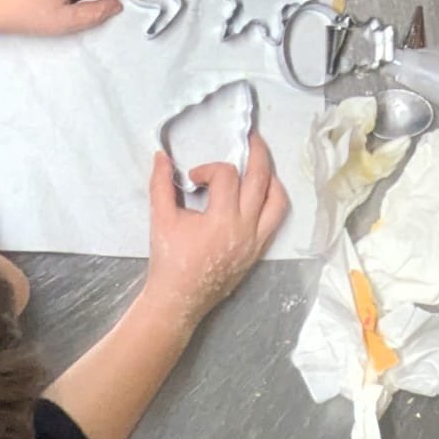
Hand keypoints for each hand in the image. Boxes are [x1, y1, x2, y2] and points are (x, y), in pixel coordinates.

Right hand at [145, 133, 287, 331]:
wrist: (178, 300)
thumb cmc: (169, 260)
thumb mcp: (161, 219)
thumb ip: (161, 184)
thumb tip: (161, 156)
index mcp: (222, 220)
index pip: (227, 176)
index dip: (209, 168)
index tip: (194, 178)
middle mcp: (245, 229)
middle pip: (262, 179)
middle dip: (258, 153)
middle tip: (252, 138)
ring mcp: (255, 241)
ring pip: (277, 200)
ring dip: (271, 178)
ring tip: (260, 165)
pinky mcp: (258, 251)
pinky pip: (275, 220)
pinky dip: (271, 202)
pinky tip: (259, 193)